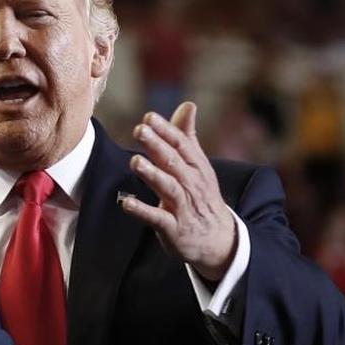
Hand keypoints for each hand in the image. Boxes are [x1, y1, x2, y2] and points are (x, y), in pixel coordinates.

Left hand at [120, 102, 235, 281]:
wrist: (219, 240)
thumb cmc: (202, 197)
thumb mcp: (199, 166)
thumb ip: (187, 136)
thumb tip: (188, 104)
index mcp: (197, 167)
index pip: (182, 145)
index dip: (166, 130)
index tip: (149, 117)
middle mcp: (192, 185)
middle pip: (174, 162)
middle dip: (157, 146)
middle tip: (140, 130)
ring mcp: (184, 207)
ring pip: (169, 188)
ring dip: (152, 174)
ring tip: (135, 162)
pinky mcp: (174, 228)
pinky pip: (158, 218)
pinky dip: (142, 210)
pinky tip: (125, 202)